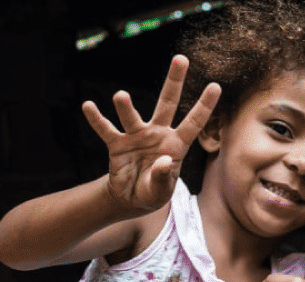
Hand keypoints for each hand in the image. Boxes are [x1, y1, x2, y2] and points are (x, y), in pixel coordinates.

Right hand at [82, 54, 220, 214]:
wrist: (130, 198)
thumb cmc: (153, 193)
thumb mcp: (161, 192)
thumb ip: (163, 177)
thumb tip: (163, 161)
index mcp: (175, 145)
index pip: (193, 123)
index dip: (204, 106)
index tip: (216, 86)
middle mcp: (157, 134)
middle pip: (168, 103)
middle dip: (174, 81)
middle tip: (181, 59)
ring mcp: (137, 136)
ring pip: (132, 117)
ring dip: (126, 107)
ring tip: (120, 96)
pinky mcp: (117, 144)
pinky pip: (106, 130)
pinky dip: (97, 120)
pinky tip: (88, 107)